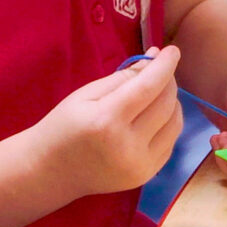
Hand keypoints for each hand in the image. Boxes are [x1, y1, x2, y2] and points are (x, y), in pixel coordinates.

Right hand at [30, 44, 184, 197]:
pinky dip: (168, 123)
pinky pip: (170, 142)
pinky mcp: (146, 176)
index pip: (148, 87)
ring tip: (157, 93)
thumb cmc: (63, 128)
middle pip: (165, 104)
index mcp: (106, 121)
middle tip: (160, 70)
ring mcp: (139, 165)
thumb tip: (155, 58)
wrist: (51, 173)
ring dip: (172, 102)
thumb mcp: (85, 95)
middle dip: (168, 81)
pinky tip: (155, 116)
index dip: (165, 66)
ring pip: (175, 123)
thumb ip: (122, 77)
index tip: (172, 50)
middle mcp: (127, 146)